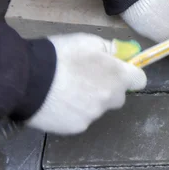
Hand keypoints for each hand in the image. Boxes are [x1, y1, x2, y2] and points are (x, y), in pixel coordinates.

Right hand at [26, 33, 146, 134]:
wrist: (28, 79)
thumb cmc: (61, 55)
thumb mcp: (89, 41)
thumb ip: (111, 50)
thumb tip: (121, 55)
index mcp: (118, 76)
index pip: (140, 80)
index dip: (130, 74)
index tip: (118, 70)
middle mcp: (110, 99)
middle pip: (118, 96)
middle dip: (108, 88)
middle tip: (87, 78)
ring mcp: (94, 116)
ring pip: (98, 108)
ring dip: (90, 100)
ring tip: (67, 89)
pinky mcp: (76, 128)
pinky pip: (81, 118)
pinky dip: (74, 111)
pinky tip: (58, 102)